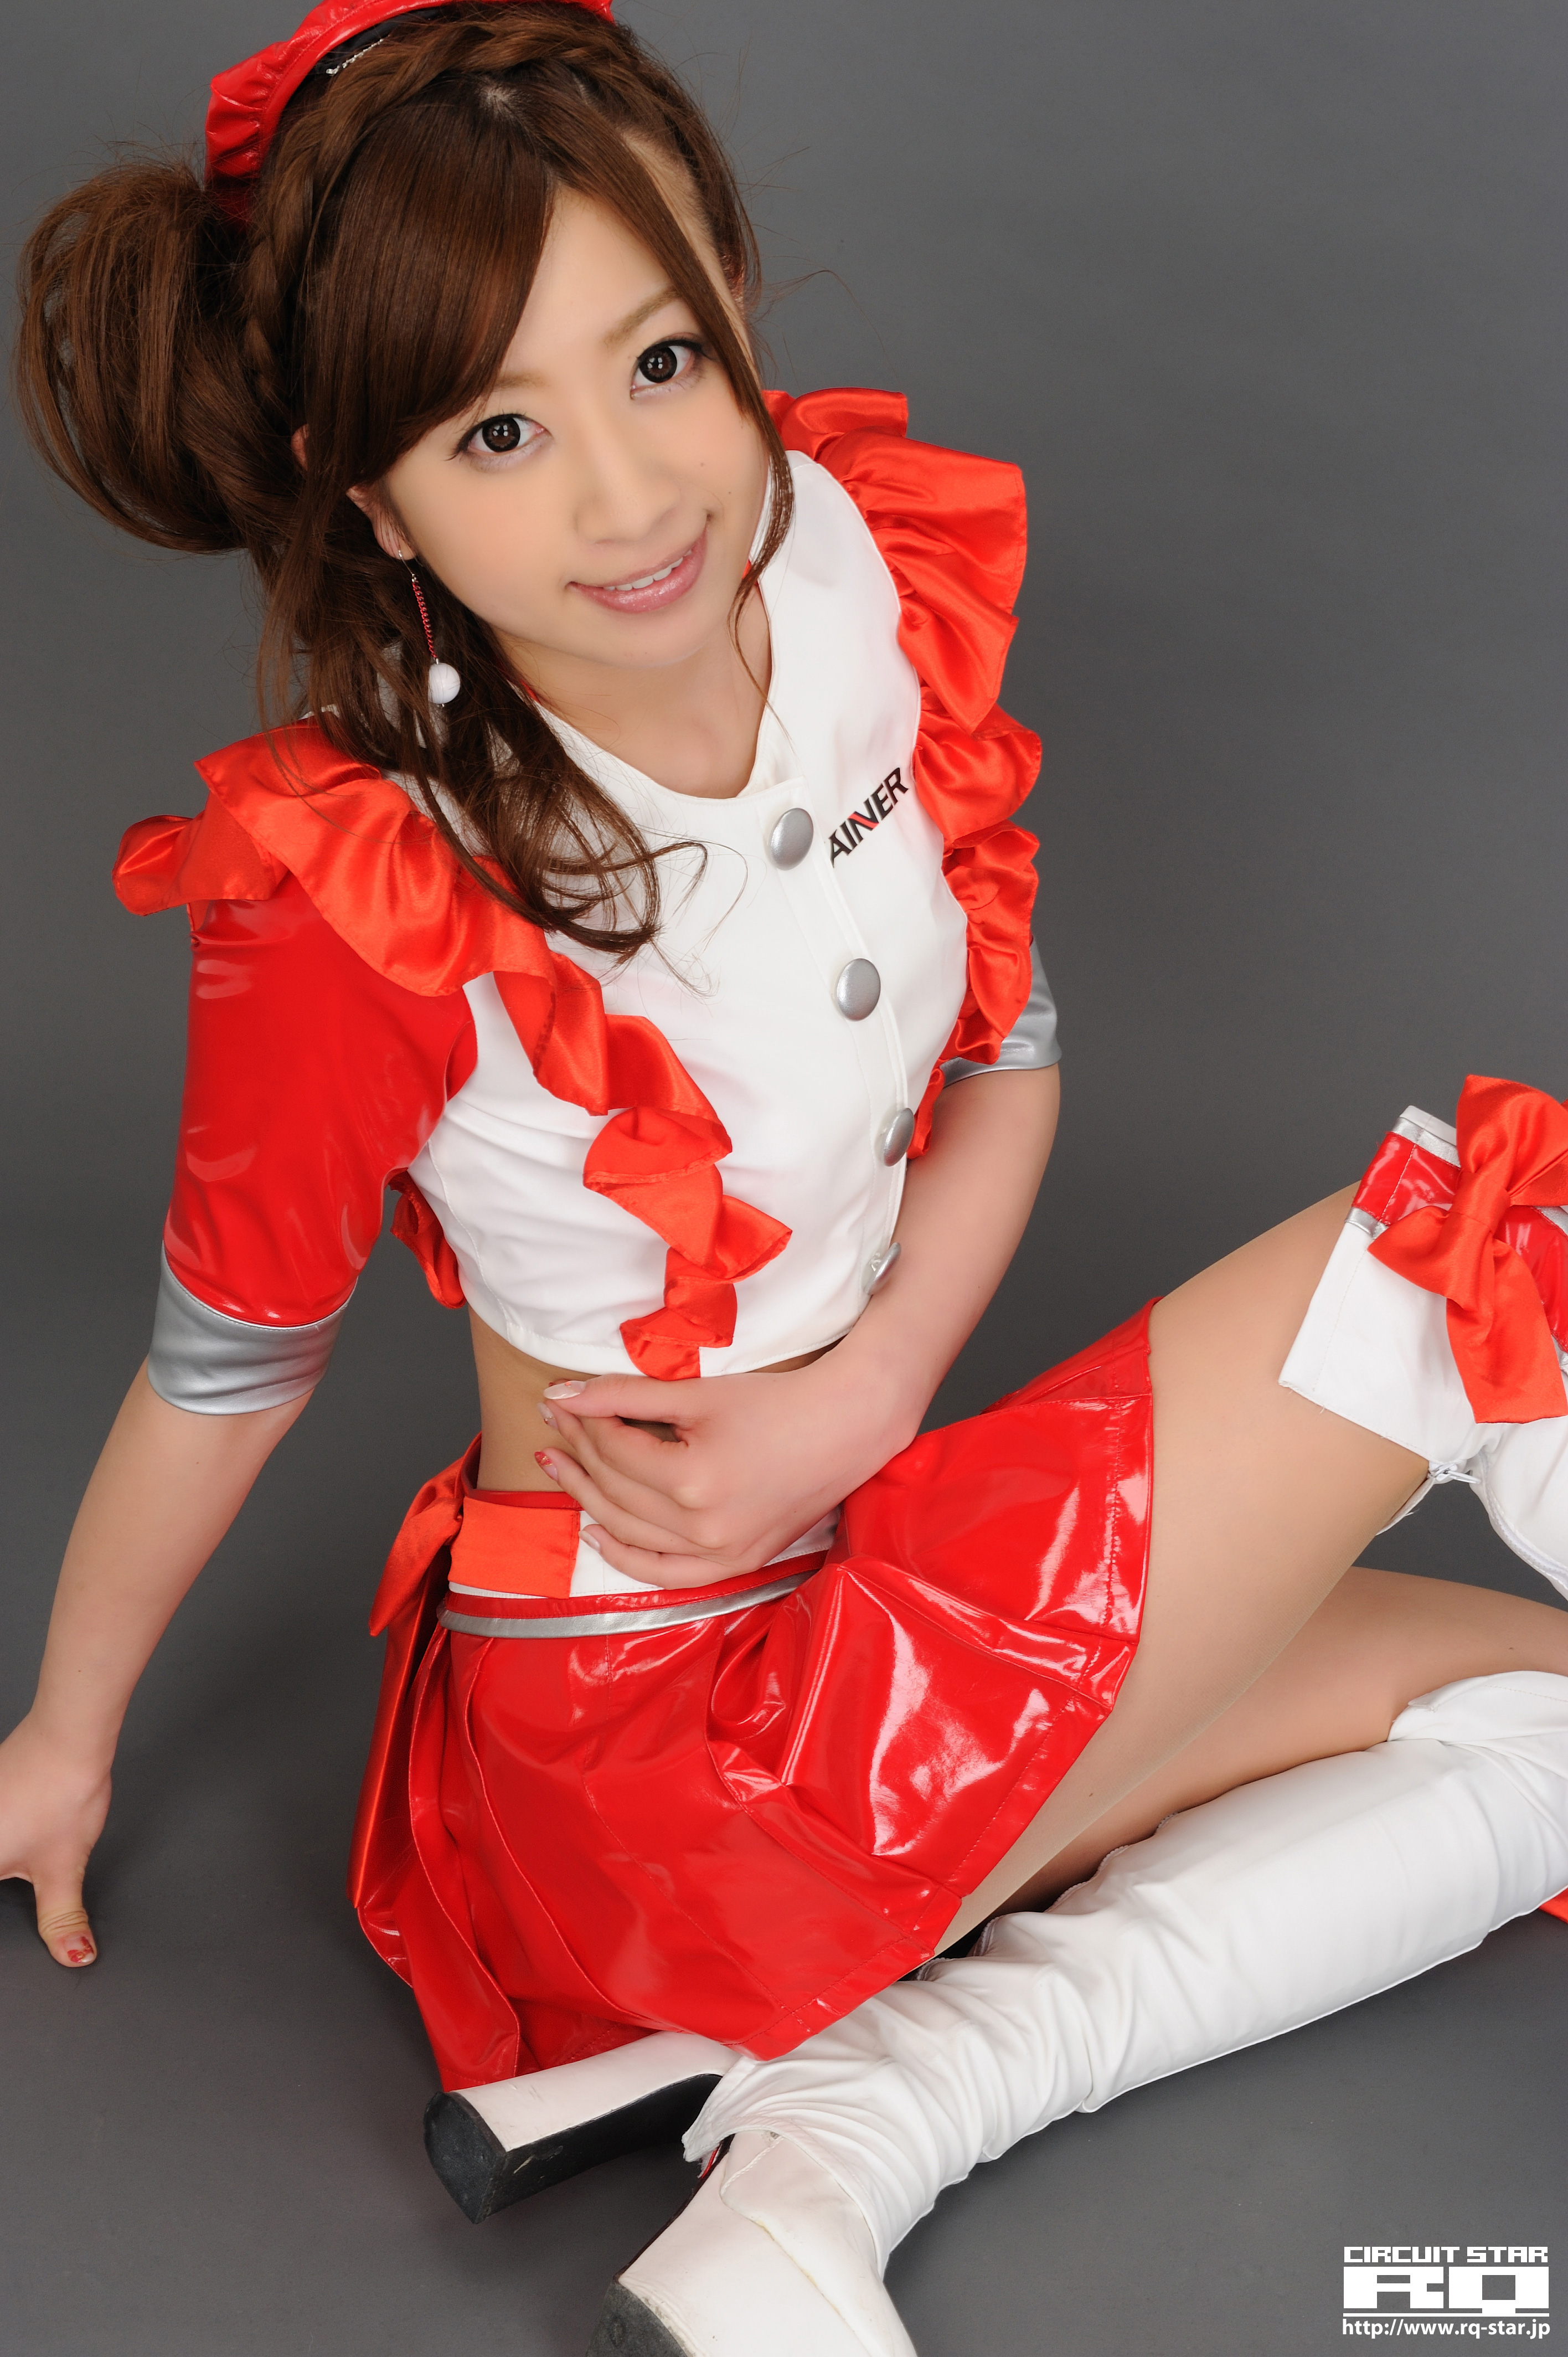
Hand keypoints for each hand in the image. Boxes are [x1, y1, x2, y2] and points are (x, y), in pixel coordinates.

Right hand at [0, 1712, 110, 1966]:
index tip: (17, 1915)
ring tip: (26, 1850)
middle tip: (26, 1866)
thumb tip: (73, 1953)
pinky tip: (16, 1836)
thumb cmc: (59, 1793)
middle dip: (8, 1874)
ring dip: (8, 1859)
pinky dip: (5, 1838)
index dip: (5, 1915)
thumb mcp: (61, 1870)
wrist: (68, 1736)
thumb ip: (60, 1919)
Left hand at [535, 1353, 920, 1587]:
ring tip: (558, 1469)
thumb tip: (562, 1394)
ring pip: (632, 1533)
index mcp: (693, 1480)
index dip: (584, 1421)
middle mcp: (703, 1527)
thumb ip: (625, 1396)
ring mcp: (722, 1553)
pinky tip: (597, 1533)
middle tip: (552, 1425)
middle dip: (578, 1454)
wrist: (846, 1428)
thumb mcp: (698, 1394)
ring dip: (589, 1500)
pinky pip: (669, 1574)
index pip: (616, 1451)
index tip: (561, 1399)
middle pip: (617, 1491)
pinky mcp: (737, 1563)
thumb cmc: (777, 1402)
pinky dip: (629, 1557)